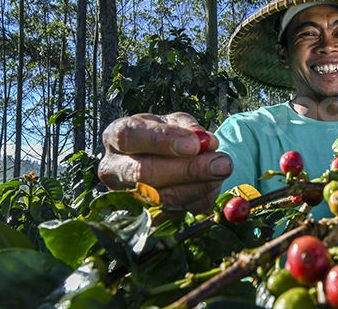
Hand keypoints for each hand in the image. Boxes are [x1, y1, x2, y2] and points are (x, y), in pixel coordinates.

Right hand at [98, 112, 232, 212]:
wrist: (164, 158)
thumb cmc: (167, 135)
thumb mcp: (176, 122)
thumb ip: (190, 129)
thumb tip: (207, 145)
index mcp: (116, 136)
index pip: (130, 137)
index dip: (162, 141)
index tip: (194, 145)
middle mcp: (114, 169)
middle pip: (145, 173)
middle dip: (188, 170)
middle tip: (222, 163)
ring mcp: (126, 196)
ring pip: (161, 197)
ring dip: (198, 186)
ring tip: (223, 170)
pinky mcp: (143, 216)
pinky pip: (175, 213)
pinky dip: (199, 199)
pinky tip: (212, 185)